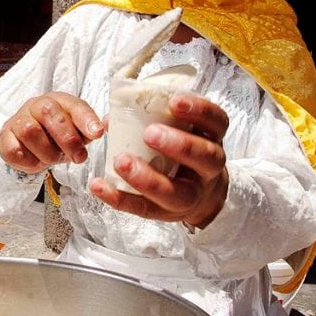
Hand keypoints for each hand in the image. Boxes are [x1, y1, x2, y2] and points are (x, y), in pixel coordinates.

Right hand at [0, 92, 103, 172]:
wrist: (26, 142)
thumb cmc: (55, 135)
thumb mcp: (76, 131)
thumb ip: (90, 130)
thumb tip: (105, 127)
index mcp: (59, 100)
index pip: (74, 105)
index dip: (86, 119)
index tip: (98, 133)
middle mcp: (36, 105)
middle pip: (48, 113)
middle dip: (68, 139)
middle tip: (79, 157)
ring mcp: (18, 119)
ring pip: (30, 132)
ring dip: (47, 152)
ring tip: (54, 159)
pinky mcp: (4, 137)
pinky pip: (14, 150)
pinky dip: (29, 161)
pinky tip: (37, 161)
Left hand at [89, 93, 228, 227]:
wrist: (202, 195)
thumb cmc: (184, 153)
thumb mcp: (181, 131)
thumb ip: (153, 119)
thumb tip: (111, 118)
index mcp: (212, 139)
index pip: (216, 121)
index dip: (198, 110)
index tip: (174, 101)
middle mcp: (209, 168)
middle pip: (204, 157)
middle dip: (179, 145)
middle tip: (150, 134)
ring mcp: (192, 194)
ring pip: (176, 192)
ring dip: (147, 178)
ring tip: (121, 161)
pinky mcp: (168, 214)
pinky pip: (145, 209)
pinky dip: (120, 198)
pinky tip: (99, 186)